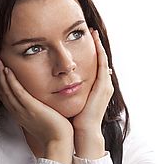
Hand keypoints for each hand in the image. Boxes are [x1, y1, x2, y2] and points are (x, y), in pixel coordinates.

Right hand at [0, 58, 73, 163]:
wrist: (58, 142)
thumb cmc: (53, 132)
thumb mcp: (40, 118)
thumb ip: (35, 109)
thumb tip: (38, 101)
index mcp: (19, 114)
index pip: (4, 96)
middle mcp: (17, 112)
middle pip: (1, 91)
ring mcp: (23, 110)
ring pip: (6, 90)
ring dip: (0, 74)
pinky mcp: (31, 108)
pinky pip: (17, 92)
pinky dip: (11, 80)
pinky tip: (7, 70)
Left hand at [71, 29, 113, 157]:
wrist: (84, 133)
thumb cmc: (77, 121)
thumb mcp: (73, 103)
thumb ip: (69, 94)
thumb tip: (58, 88)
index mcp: (97, 90)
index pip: (95, 67)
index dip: (92, 54)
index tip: (86, 41)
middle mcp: (104, 86)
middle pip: (101, 60)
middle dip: (98, 45)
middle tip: (92, 30)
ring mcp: (106, 86)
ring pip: (104, 59)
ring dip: (99, 45)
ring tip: (94, 32)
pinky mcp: (103, 86)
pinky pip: (102, 64)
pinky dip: (100, 52)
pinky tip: (95, 42)